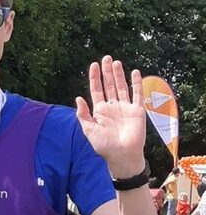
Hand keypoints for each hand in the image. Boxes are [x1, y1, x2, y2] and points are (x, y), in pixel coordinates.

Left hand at [76, 55, 146, 177]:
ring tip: (116, 62)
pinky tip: (134, 73)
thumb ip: (83, 114)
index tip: (93, 65)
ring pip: (121, 87)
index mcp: (100, 110)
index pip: (96, 90)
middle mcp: (112, 107)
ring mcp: (125, 108)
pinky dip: (136, 83)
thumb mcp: (88, 129)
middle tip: (106, 58)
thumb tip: (78, 98)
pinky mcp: (137, 111)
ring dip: (119, 75)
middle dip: (107, 72)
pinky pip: (137, 94)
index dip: (94, 78)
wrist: (121, 156)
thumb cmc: (103, 146)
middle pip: (109, 85)